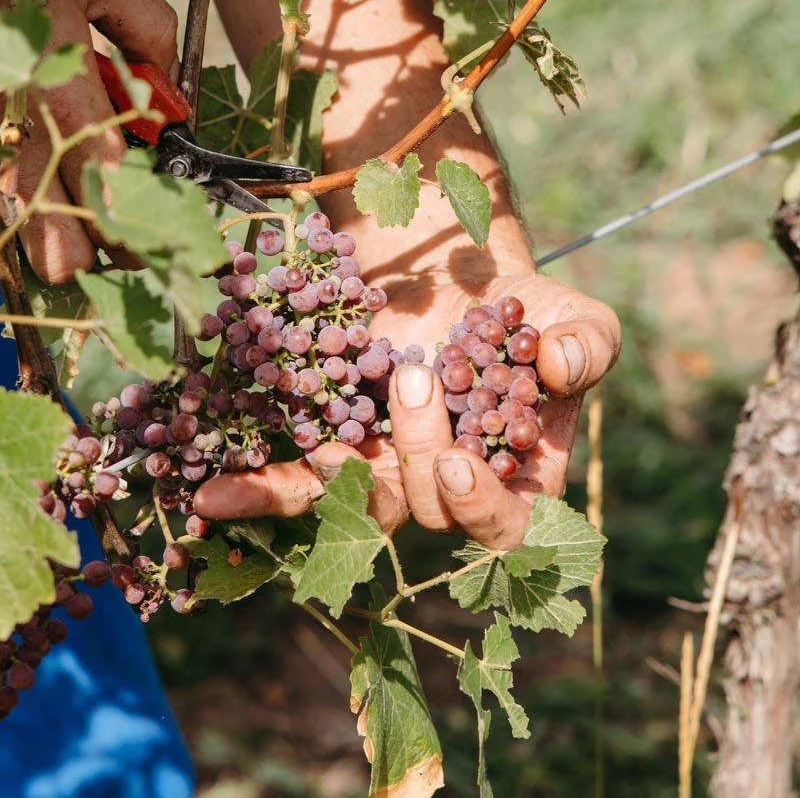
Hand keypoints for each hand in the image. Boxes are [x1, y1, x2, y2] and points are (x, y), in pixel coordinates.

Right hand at [0, 0, 176, 278]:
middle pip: (42, 231)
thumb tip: (169, 91)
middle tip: (86, 261)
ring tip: (34, 229)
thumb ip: (147, 30)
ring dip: (12, 238)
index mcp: (57, 80)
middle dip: (69, 257)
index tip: (138, 248)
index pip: (102, 178)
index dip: (127, 224)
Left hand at [194, 269, 618, 549]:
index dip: (478, 509)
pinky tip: (211, 497)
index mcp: (516, 479)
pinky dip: (255, 493)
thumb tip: (561, 366)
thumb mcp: (575, 317)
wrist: (455, 272)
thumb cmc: (525, 309)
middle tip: (413, 377)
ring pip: (358, 505)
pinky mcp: (334, 443)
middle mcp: (446, 490)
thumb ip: (589, 343)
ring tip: (323, 443)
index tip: (458, 462)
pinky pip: (292, 484)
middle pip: (424, 509)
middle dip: (417, 450)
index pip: (504, 528)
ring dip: (337, 479)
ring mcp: (385, 471)